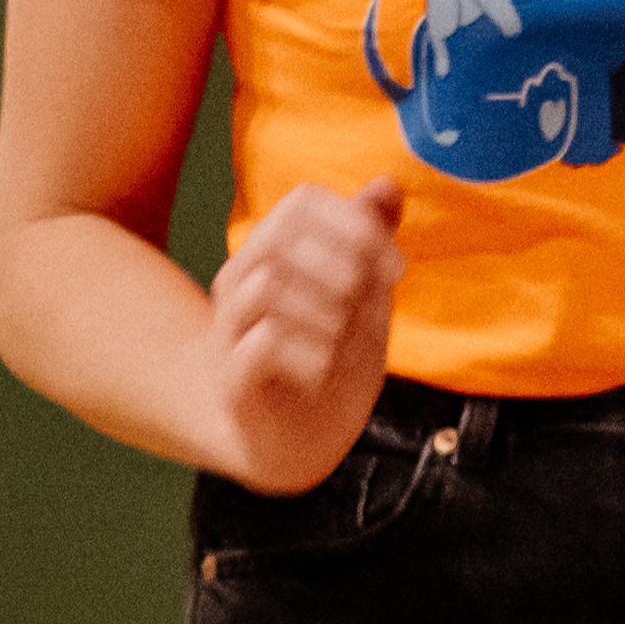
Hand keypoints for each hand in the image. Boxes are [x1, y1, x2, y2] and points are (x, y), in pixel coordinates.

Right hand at [208, 182, 404, 496]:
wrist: (288, 440)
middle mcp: (241, 281)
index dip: (355, 223)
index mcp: (273, 252)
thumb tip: (388, 183)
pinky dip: (305, 353)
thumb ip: (369, 241)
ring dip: (324, 308)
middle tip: (367, 301)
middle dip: (340, 263)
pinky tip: (324, 369)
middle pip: (279, 235)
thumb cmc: (324, 355)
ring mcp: (231, 330)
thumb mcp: (360, 295)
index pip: (303, 201)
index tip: (394, 268)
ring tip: (344, 338)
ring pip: (266, 283)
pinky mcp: (234, 379)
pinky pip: (260, 344)